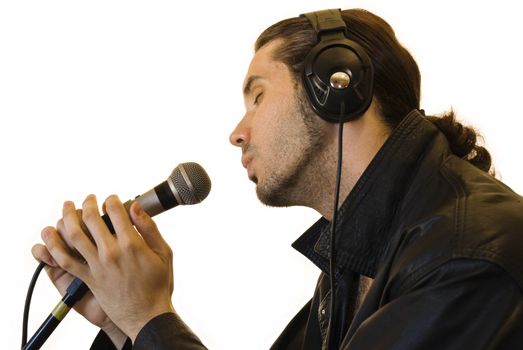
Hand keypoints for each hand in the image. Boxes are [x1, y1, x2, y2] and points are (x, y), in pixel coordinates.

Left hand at [40, 194, 174, 340]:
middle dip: (88, 203)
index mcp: (132, 244)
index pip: (115, 211)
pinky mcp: (88, 278)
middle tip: (89, 199)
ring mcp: (97, 266)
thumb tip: (135, 207)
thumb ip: (149, 228)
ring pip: (74, 235)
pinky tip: (50, 236)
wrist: (147, 315)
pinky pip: (65, 260)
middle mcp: (111, 253)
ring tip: (66, 207)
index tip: (111, 199)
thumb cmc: (158, 284)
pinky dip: (54, 247)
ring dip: (67, 218)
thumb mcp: (164, 253)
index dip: (111, 200)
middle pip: (90, 219)